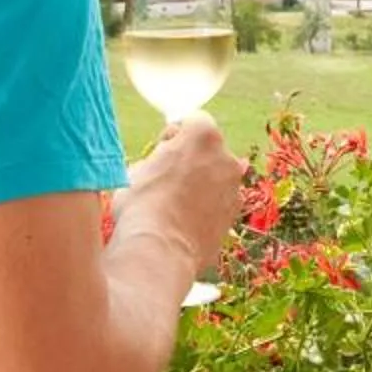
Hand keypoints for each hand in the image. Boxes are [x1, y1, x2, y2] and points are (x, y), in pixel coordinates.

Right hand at [120, 112, 243, 280]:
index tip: (163, 147)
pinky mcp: (234, 216)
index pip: (193, 120)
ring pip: (215, 178)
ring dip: (200, 185)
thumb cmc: (142, 205)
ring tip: (173, 205)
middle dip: (191, 159)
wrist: (159, 251)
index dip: (175, 132)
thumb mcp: (137, 169)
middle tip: (166, 178)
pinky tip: (183, 222)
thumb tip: (160, 162)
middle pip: (208, 150)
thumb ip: (158, 158)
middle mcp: (226, 157)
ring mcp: (234, 188)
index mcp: (203, 136)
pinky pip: (218, 203)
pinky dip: (205, 208)